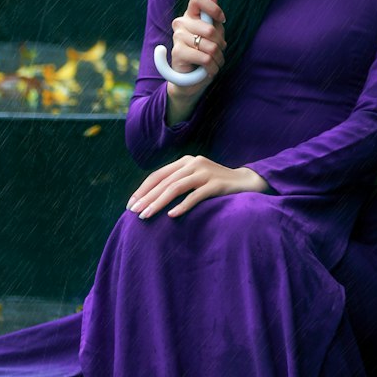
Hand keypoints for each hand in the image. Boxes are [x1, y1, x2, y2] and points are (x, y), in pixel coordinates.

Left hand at [127, 155, 269, 218]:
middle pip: (164, 182)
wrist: (246, 182)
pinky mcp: (216, 184)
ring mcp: (205, 172)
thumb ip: (177, 182)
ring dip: (159, 202)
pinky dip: (182, 206)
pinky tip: (172, 216)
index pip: (158, 175)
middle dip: (147, 198)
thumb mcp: (194, 178)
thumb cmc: (215, 183)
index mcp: (185, 161)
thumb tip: (150, 198)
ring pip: (176, 187)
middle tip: (134, 212)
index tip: (130, 204)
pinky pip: (196, 195)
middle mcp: (194, 163)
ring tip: (147, 216)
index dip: (142, 189)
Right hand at [168, 0, 226, 88]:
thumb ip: (212, 13)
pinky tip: (209, 69)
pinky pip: (205, 58)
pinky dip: (212, 67)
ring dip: (218, 58)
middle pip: (210, 29)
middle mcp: (181, 23)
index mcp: (190, 15)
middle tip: (218, 51)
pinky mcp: (178, 52)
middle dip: (220, 44)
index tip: (222, 19)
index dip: (213, 8)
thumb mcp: (213, 32)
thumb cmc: (203, 52)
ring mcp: (178, 37)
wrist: (190, 79)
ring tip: (213, 62)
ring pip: (210, 46)